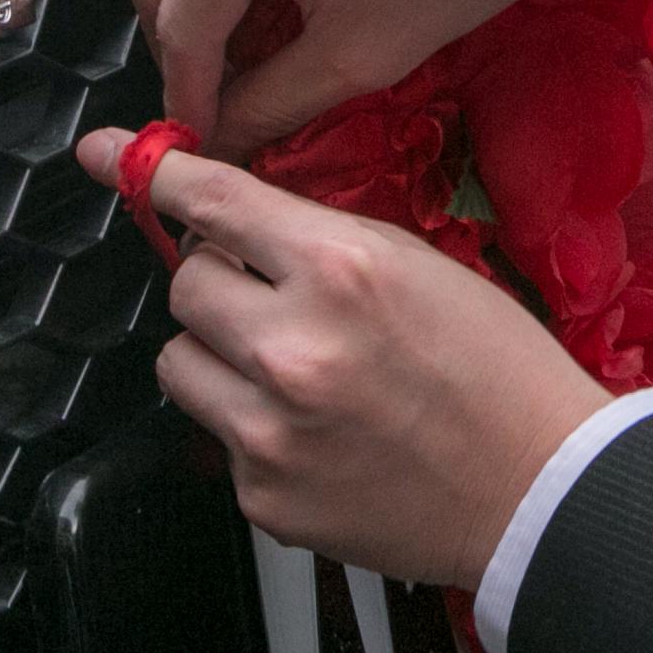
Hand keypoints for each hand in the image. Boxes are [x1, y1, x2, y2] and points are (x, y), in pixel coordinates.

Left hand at [84, 125, 607, 588]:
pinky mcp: (263, 495)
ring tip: (297, 376)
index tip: (110, 156)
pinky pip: (218, 435)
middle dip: (221, 285)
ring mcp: (270, 428)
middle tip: (278, 304)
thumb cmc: (498, 373)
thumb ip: (318, 239)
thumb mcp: (419, 266)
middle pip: (185, 284)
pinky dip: (254, 428)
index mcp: (340, 269)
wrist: (542, 490)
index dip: (152, 172)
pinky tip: (321, 435)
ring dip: (221, 357)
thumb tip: (231, 222)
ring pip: (179, 361)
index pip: (212, 201)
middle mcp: (294, 346)